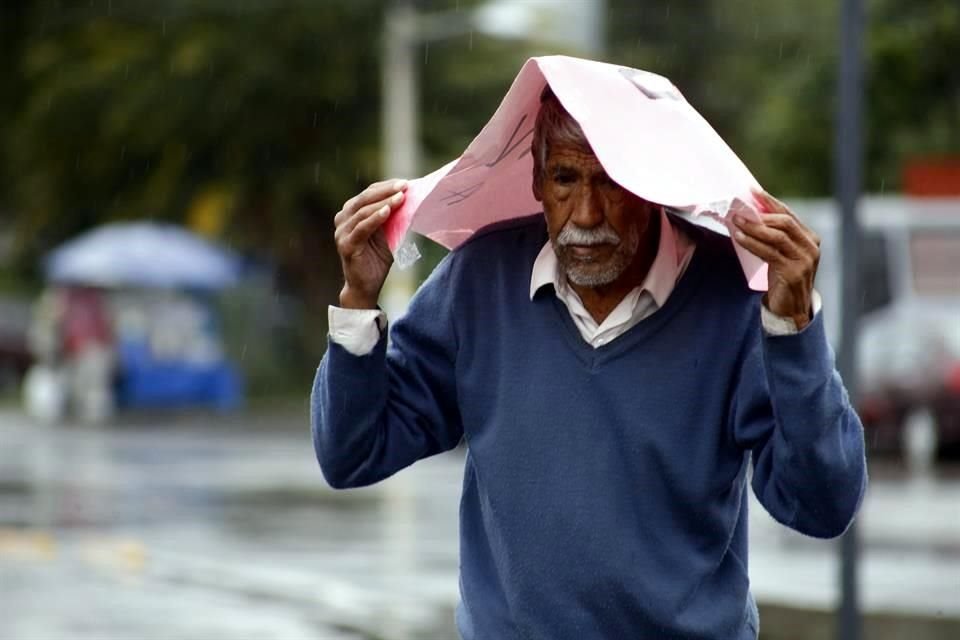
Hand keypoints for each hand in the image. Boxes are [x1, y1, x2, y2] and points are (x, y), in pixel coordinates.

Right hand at [334, 179, 407, 308]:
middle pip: (364, 198)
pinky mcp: (346, 245)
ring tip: (400, 197)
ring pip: (362, 211)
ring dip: (383, 202)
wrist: (366, 287)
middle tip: (404, 186)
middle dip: (386, 190)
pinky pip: (361, 228)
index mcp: (351, 214)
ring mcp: (342, 232)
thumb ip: (391, 217)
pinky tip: (387, 211)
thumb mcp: (386, 234)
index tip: (405, 183)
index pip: (368, 193)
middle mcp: (343, 220)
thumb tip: (408, 198)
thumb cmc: (376, 260)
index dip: (386, 186)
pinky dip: (374, 218)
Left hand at [732, 190, 819, 329]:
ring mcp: (804, 260)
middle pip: (785, 222)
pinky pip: (770, 252)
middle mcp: (811, 247)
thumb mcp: (781, 254)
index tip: (753, 191)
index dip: (771, 202)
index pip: (789, 214)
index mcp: (809, 239)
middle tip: (738, 210)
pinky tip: (739, 238)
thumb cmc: (782, 279)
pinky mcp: (793, 272)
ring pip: (777, 236)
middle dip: (760, 214)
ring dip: (754, 227)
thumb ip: (774, 238)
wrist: (791, 310)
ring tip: (736, 222)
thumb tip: (749, 216)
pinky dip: (752, 243)